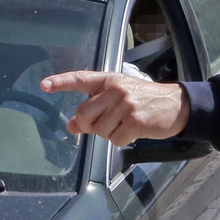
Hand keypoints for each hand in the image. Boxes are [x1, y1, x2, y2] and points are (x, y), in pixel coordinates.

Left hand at [41, 71, 189, 144]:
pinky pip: (115, 140)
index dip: (61, 82)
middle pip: (84, 115)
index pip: (80, 79)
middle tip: (106, 124)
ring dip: (110, 133)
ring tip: (125, 124)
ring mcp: (125, 105)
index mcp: (108, 80)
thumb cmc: (142, 101)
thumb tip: (71, 127)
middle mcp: (115, 90)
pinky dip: (122, 140)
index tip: (43, 85)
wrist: (175, 105)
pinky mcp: (135, 121)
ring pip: (99, 131)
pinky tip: (133, 131)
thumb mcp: (117, 100)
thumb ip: (93, 111)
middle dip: (90, 125)